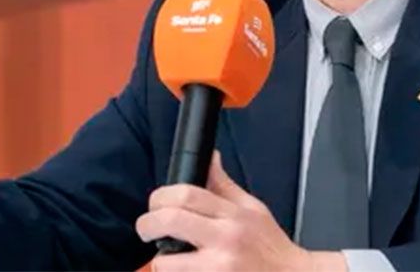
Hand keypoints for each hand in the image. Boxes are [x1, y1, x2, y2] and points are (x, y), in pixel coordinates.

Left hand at [136, 152, 346, 271]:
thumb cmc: (272, 248)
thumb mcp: (253, 210)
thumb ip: (225, 185)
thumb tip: (211, 158)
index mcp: (233, 215)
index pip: (187, 194)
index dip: (161, 196)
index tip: (156, 204)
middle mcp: (225, 240)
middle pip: (169, 220)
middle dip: (147, 224)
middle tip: (147, 229)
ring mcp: (218, 269)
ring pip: (166, 261)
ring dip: (162, 259)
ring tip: (172, 258)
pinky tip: (186, 270)